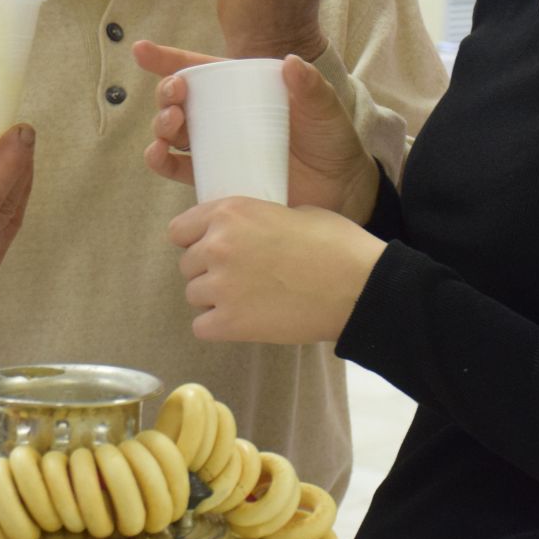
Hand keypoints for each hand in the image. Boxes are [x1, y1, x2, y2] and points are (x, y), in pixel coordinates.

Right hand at [134, 41, 378, 223]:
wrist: (342, 190)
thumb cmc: (331, 141)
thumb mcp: (325, 109)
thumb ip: (311, 87)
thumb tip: (292, 62)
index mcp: (243, 90)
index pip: (201, 69)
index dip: (168, 59)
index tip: (142, 51)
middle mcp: (224, 117)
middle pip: (180, 100)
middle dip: (166, 93)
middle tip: (176, 95)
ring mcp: (218, 148)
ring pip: (173, 133)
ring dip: (161, 126)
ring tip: (170, 125)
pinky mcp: (217, 178)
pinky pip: (180, 169)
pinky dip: (162, 162)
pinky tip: (159, 155)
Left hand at [169, 197, 385, 342]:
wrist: (359, 287)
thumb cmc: (336, 245)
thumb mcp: (293, 211)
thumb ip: (256, 221)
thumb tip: (247, 234)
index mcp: (230, 213)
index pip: (179, 230)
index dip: (196, 240)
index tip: (214, 249)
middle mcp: (217, 246)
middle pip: (187, 265)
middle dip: (209, 271)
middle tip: (242, 277)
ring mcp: (221, 286)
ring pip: (194, 295)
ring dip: (214, 299)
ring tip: (249, 299)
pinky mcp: (230, 323)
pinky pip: (202, 326)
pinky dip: (220, 326)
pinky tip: (247, 319)